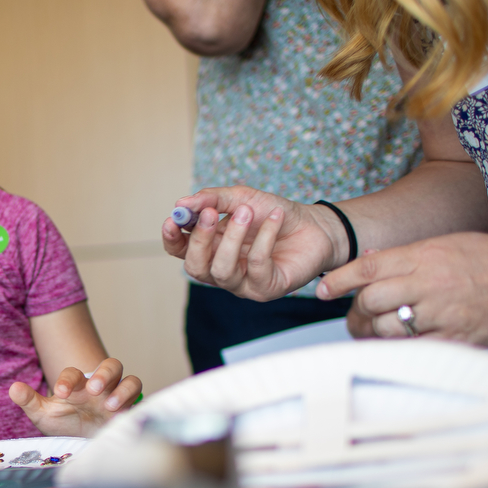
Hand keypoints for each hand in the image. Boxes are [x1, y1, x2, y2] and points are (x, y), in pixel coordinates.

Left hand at [9, 358, 141, 436]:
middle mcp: (100, 385)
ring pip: (129, 379)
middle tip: (92, 389)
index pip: (74, 373)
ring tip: (108, 405)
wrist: (84, 442)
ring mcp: (118, 395)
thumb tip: (13, 388)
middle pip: (111, 365)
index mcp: (78, 384)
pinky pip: (139, 397)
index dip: (67, 379)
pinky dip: (132, 402)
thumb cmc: (65, 423)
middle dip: (103, 375)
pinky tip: (119, 415)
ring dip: (121, 389)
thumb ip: (29, 401)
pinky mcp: (131, 408)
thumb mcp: (44, 414)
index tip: (60, 393)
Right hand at [161, 185, 351, 300]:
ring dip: (232, 238)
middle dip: (200, 240)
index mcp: (211, 248)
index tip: (172, 220)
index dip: (172, 239)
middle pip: (196, 266)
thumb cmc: (275, 214)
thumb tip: (181, 204)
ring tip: (248, 212)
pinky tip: (275, 218)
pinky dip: (264, 239)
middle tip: (210, 213)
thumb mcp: (243, 198)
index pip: (181, 250)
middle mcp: (222, 269)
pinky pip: (257, 267)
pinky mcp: (266, 289)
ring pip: (222, 270)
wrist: (315, 226)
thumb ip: (212, 199)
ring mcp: (243, 283)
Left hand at [318, 233, 487, 346]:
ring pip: (386, 327)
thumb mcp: (448, 244)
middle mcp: (429, 284)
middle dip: (356, 310)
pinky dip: (400, 348)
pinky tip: (399, 344)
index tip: (323, 290)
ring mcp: (442, 313)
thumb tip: (370, 260)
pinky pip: (413, 348)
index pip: (368, 268)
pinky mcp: (455, 338)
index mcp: (426, 256)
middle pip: (370, 300)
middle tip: (356, 315)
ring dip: (374, 331)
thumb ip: (407, 256)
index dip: (339, 280)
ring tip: (375, 330)